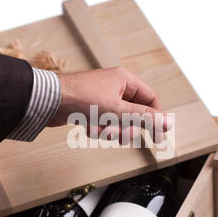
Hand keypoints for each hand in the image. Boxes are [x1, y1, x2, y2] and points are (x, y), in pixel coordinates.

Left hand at [49, 66, 169, 142]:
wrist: (48, 101)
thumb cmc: (83, 100)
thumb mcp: (119, 111)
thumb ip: (145, 117)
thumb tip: (168, 123)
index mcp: (125, 80)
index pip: (151, 99)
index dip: (156, 118)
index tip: (158, 136)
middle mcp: (115, 86)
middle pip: (134, 113)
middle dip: (128, 127)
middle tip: (123, 135)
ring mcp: (102, 97)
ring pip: (118, 121)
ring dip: (111, 130)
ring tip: (100, 130)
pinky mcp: (90, 108)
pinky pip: (103, 123)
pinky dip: (97, 129)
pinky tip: (87, 127)